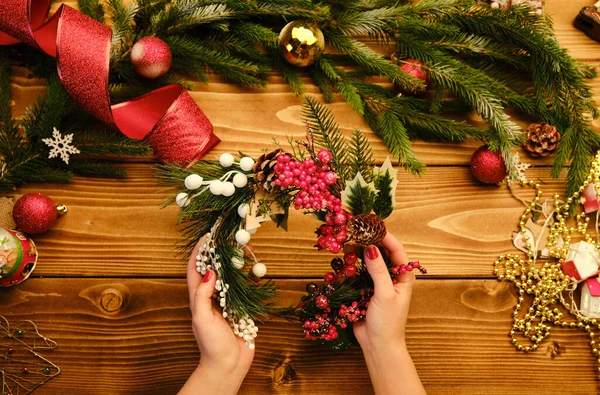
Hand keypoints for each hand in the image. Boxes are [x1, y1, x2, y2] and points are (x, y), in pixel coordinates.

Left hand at [179, 237, 253, 394]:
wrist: (228, 366)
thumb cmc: (211, 344)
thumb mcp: (202, 319)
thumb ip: (203, 295)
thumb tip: (209, 272)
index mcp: (198, 298)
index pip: (195, 268)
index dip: (198, 251)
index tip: (207, 235)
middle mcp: (211, 297)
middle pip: (213, 268)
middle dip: (218, 252)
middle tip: (228, 238)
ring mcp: (226, 302)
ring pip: (229, 276)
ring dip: (234, 263)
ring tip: (243, 250)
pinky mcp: (240, 309)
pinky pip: (244, 289)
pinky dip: (249, 279)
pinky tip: (255, 271)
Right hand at [353, 233, 413, 351]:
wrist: (378, 346)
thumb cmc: (388, 322)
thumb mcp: (385, 294)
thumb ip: (379, 270)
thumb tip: (370, 247)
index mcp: (403, 276)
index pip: (396, 249)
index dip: (384, 236)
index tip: (370, 226)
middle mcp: (391, 276)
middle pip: (381, 252)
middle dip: (368, 241)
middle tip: (354, 231)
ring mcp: (377, 282)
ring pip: (368, 261)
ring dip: (358, 251)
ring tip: (346, 242)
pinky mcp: (364, 289)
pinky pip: (358, 272)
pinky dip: (351, 264)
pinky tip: (343, 258)